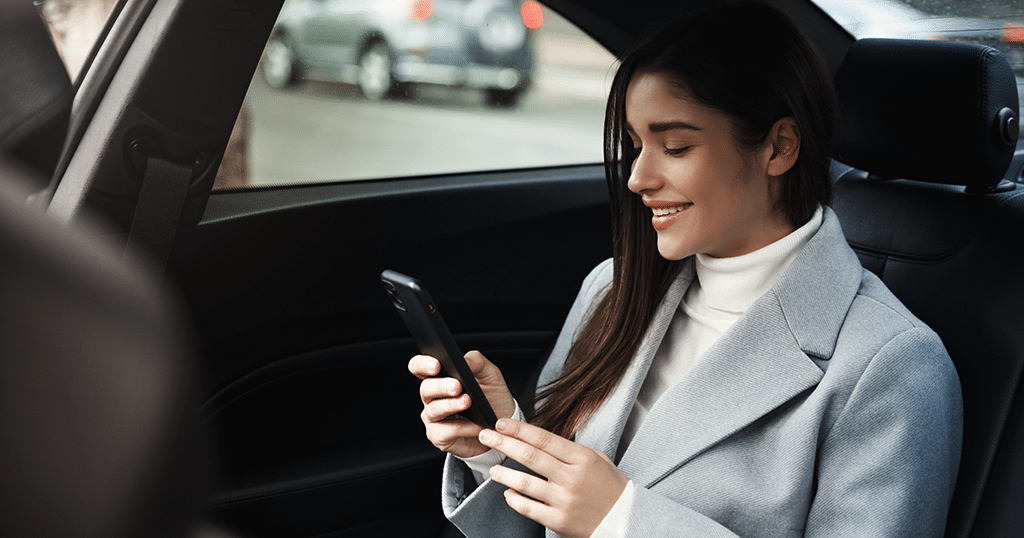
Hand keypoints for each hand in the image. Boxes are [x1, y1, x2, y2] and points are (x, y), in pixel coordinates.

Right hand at [408, 351, 515, 457]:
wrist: (502, 427)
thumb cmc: (493, 399)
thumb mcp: (490, 375)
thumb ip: (477, 362)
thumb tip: (464, 361)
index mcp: (439, 378)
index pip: (419, 367)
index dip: (423, 364)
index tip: (437, 365)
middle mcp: (432, 397)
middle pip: (425, 388)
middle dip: (441, 386)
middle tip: (457, 386)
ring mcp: (433, 418)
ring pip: (433, 410)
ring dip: (451, 405)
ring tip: (468, 402)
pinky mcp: (439, 436)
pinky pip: (445, 431)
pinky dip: (463, 428)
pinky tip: (477, 426)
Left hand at [479, 418, 628, 537]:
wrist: (625, 519)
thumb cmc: (610, 486)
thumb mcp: (597, 459)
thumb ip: (569, 450)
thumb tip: (538, 440)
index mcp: (582, 458)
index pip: (544, 439)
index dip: (519, 429)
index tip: (501, 424)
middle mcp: (572, 478)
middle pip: (530, 456)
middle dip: (503, 443)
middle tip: (486, 436)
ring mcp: (564, 500)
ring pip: (524, 483)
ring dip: (503, 474)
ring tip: (493, 469)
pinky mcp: (558, 521)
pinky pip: (528, 508)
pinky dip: (514, 499)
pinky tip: (508, 493)